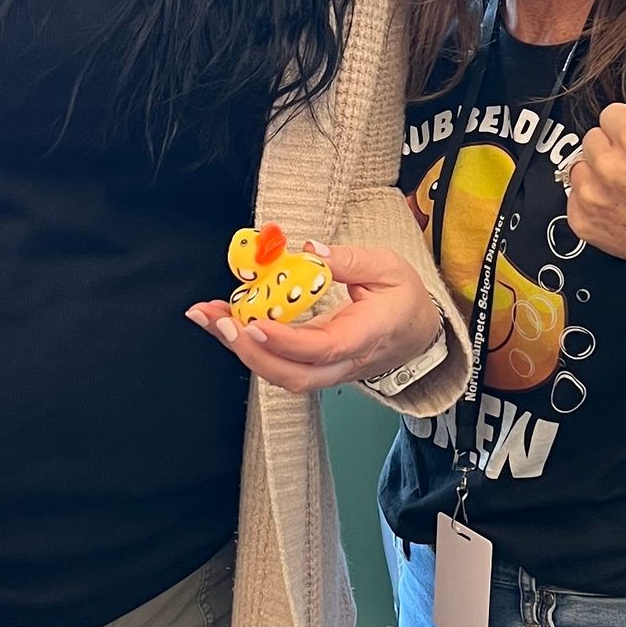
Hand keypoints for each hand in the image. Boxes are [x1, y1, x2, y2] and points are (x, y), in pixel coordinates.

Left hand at [187, 242, 442, 394]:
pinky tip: (221, 321)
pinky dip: (246, 346)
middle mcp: (343, 361)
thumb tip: (311, 251)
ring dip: (239, 349)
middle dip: (251, 353)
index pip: (324, 349)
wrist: (418, 333)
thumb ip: (350, 260)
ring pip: (281, 375)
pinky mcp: (311, 366)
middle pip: (294, 375)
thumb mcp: (388, 267)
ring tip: (207, 317)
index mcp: (367, 335)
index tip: (255, 324)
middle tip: (219, 322)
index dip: (286, 342)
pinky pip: (277, 364)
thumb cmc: (403, 298)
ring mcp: (326, 369)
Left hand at [563, 55, 625, 317]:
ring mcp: (591, 196)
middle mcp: (608, 168)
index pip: (611, 114)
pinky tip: (617, 207)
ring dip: (597, 172)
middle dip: (612, 148)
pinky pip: (573, 194)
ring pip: (579, 164)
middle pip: (593, 137)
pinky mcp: (580, 220)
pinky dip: (590, 200)